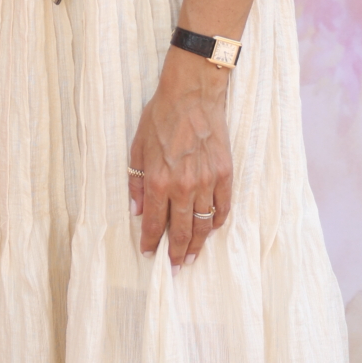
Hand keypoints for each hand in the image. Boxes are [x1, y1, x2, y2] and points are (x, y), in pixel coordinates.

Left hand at [127, 52, 230, 267]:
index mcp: (159, 181)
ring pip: (204, 225)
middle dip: (176, 253)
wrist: (192, 95)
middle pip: (182, 231)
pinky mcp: (225, 174)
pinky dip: (217, 222)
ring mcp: (207, 182)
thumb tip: (137, 211)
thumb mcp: (137, 148)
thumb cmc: (160, 118)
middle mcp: (184, 187)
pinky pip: (223, 207)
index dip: (151, 242)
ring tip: (192, 257)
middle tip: (174, 267)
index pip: (155, 223)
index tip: (149, 253)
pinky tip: (211, 230)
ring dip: (198, 244)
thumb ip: (136, 182)